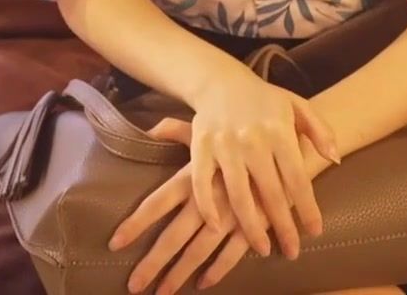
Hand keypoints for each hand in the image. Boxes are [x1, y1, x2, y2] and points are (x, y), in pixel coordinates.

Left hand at [111, 124, 338, 289]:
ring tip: (163, 293)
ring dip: (180, 274)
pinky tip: (203, 284)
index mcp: (194, 175)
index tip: (115, 242)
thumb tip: (151, 128)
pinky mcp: (253, 227)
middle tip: (134, 286)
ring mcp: (231, 216)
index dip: (136, 223)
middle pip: (174, 237)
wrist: (291, 146)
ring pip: (199, 251)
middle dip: (153, 263)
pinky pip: (232, 255)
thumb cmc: (245, 138)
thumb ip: (178, 132)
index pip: (157, 202)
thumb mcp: (210, 131)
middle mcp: (209, 199)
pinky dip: (217, 270)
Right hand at [183, 72, 340, 257]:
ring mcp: (224, 144)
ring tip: (262, 249)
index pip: (298, 178)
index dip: (307, 208)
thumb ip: (320, 131)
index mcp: (279, 131)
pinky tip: (217, 229)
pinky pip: (202, 183)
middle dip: (283, 226)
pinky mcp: (200, 146)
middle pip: (271, 193)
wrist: (221, 81)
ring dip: (249, 226)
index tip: (315, 232)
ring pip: (238, 195)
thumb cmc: (264, 99)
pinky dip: (208, 207)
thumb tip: (335, 159)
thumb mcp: (298, 106)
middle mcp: (253, 139)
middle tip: (292, 252)